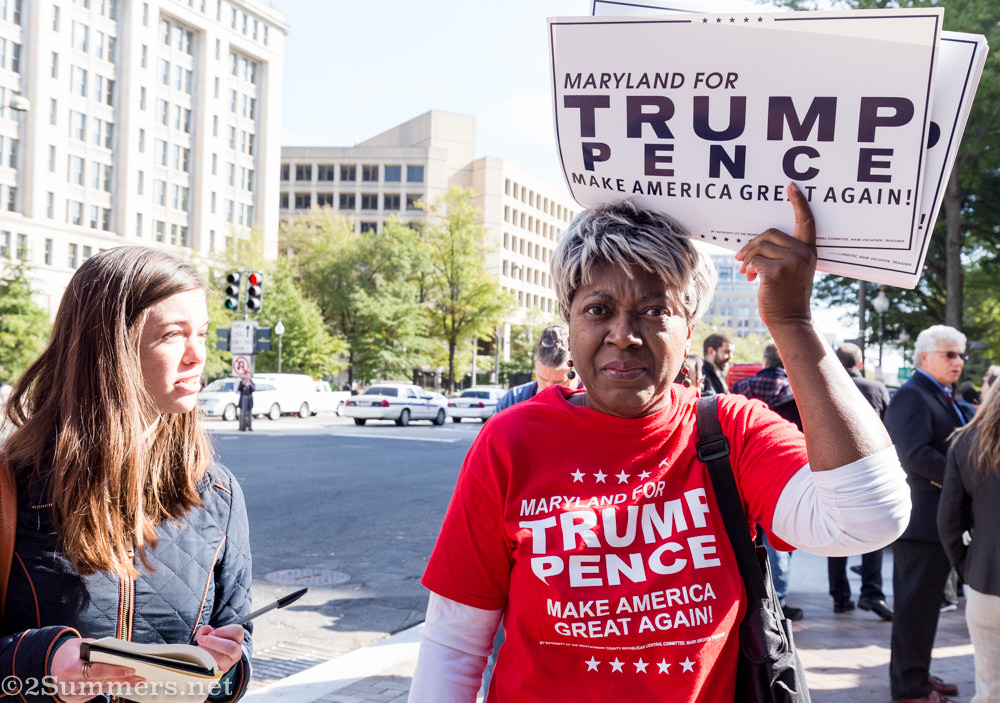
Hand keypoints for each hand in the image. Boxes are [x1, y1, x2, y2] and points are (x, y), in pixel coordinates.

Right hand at [49, 637, 144, 702]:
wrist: (48, 662)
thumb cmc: (69, 651)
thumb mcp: (81, 644)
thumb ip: (99, 650)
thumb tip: (122, 653)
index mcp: (70, 668)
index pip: (97, 671)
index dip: (115, 671)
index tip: (131, 670)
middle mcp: (68, 684)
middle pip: (101, 682)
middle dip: (123, 680)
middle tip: (141, 679)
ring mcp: (69, 694)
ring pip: (100, 689)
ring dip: (118, 685)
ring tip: (136, 682)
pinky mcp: (72, 700)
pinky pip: (94, 694)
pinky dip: (107, 687)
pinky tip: (120, 684)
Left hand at [194, 624, 244, 672]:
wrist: (207, 660)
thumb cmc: (210, 644)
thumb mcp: (209, 635)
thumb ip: (206, 631)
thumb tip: (206, 629)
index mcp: (237, 640)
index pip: (238, 631)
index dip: (223, 630)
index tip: (212, 632)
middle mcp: (236, 653)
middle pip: (231, 647)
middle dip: (213, 642)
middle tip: (201, 640)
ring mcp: (228, 664)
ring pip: (221, 658)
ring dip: (206, 651)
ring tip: (198, 649)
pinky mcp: (219, 673)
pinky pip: (211, 668)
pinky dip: (202, 661)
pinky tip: (198, 657)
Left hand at [735, 182, 816, 328]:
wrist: (790, 320)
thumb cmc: (787, 295)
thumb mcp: (792, 271)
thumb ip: (783, 254)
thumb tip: (756, 244)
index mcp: (809, 251)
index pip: (806, 221)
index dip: (799, 202)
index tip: (791, 186)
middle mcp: (803, 254)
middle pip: (770, 234)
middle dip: (752, 245)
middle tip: (742, 258)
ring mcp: (792, 262)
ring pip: (760, 247)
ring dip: (747, 257)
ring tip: (746, 271)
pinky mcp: (777, 272)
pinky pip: (754, 260)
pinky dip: (748, 268)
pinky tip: (751, 278)